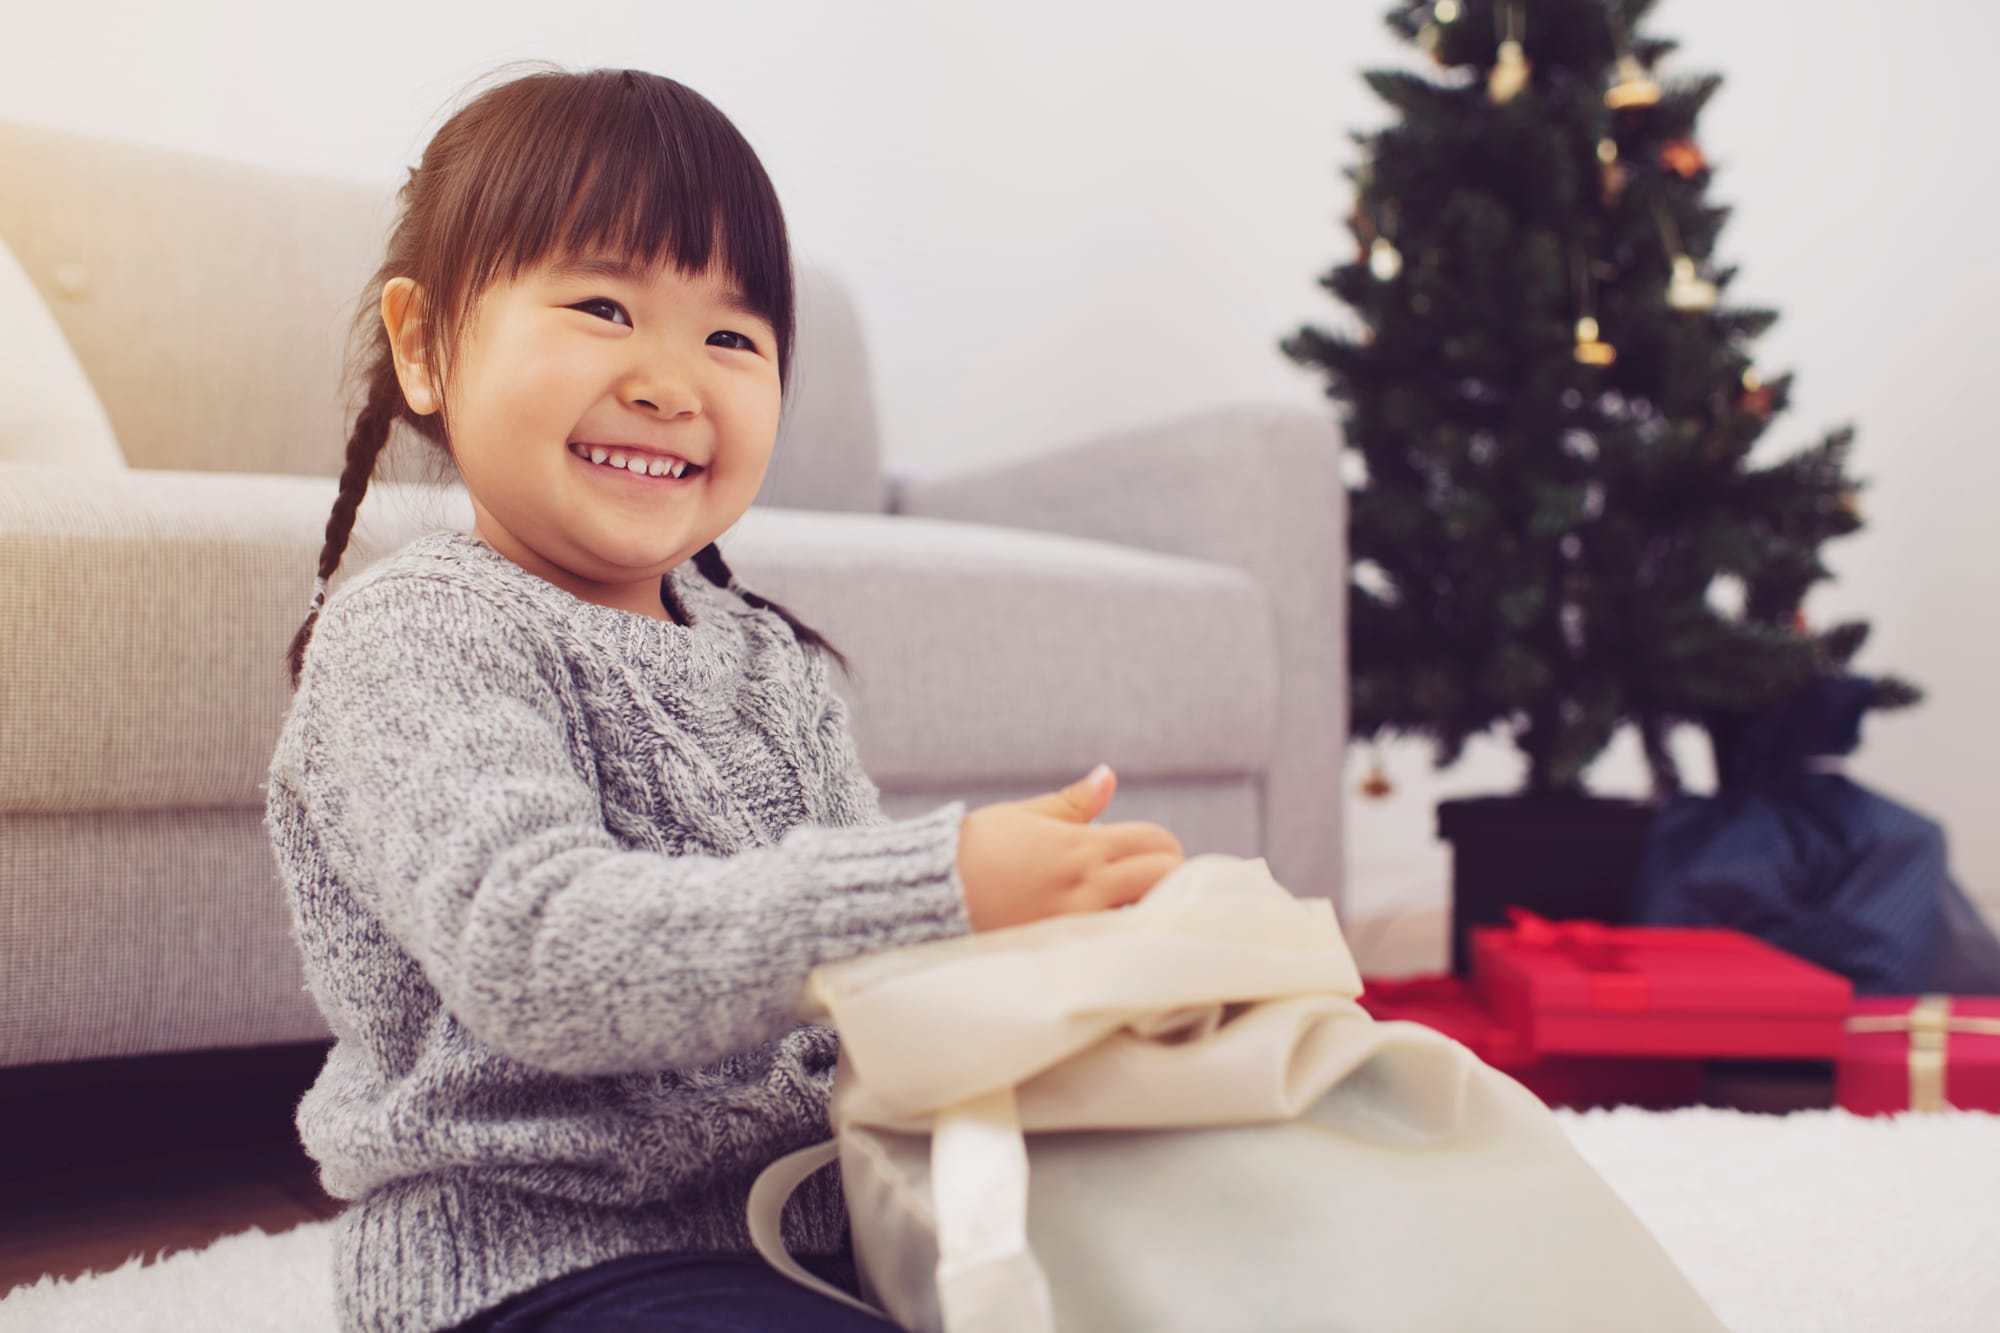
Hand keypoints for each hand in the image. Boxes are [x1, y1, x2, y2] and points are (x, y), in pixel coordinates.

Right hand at [955, 766, 1184, 932]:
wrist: (929, 896)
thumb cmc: (973, 850)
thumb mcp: (1022, 817)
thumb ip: (1073, 803)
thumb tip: (1109, 775)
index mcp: (1081, 846)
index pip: (1155, 842)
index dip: (1164, 847)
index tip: (1152, 857)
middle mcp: (1086, 885)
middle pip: (1164, 877)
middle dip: (1170, 879)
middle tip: (1153, 888)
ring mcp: (1078, 924)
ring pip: (1148, 918)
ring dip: (1150, 913)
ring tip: (1132, 915)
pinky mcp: (1063, 954)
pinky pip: (1114, 949)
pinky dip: (1122, 942)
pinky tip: (1112, 942)